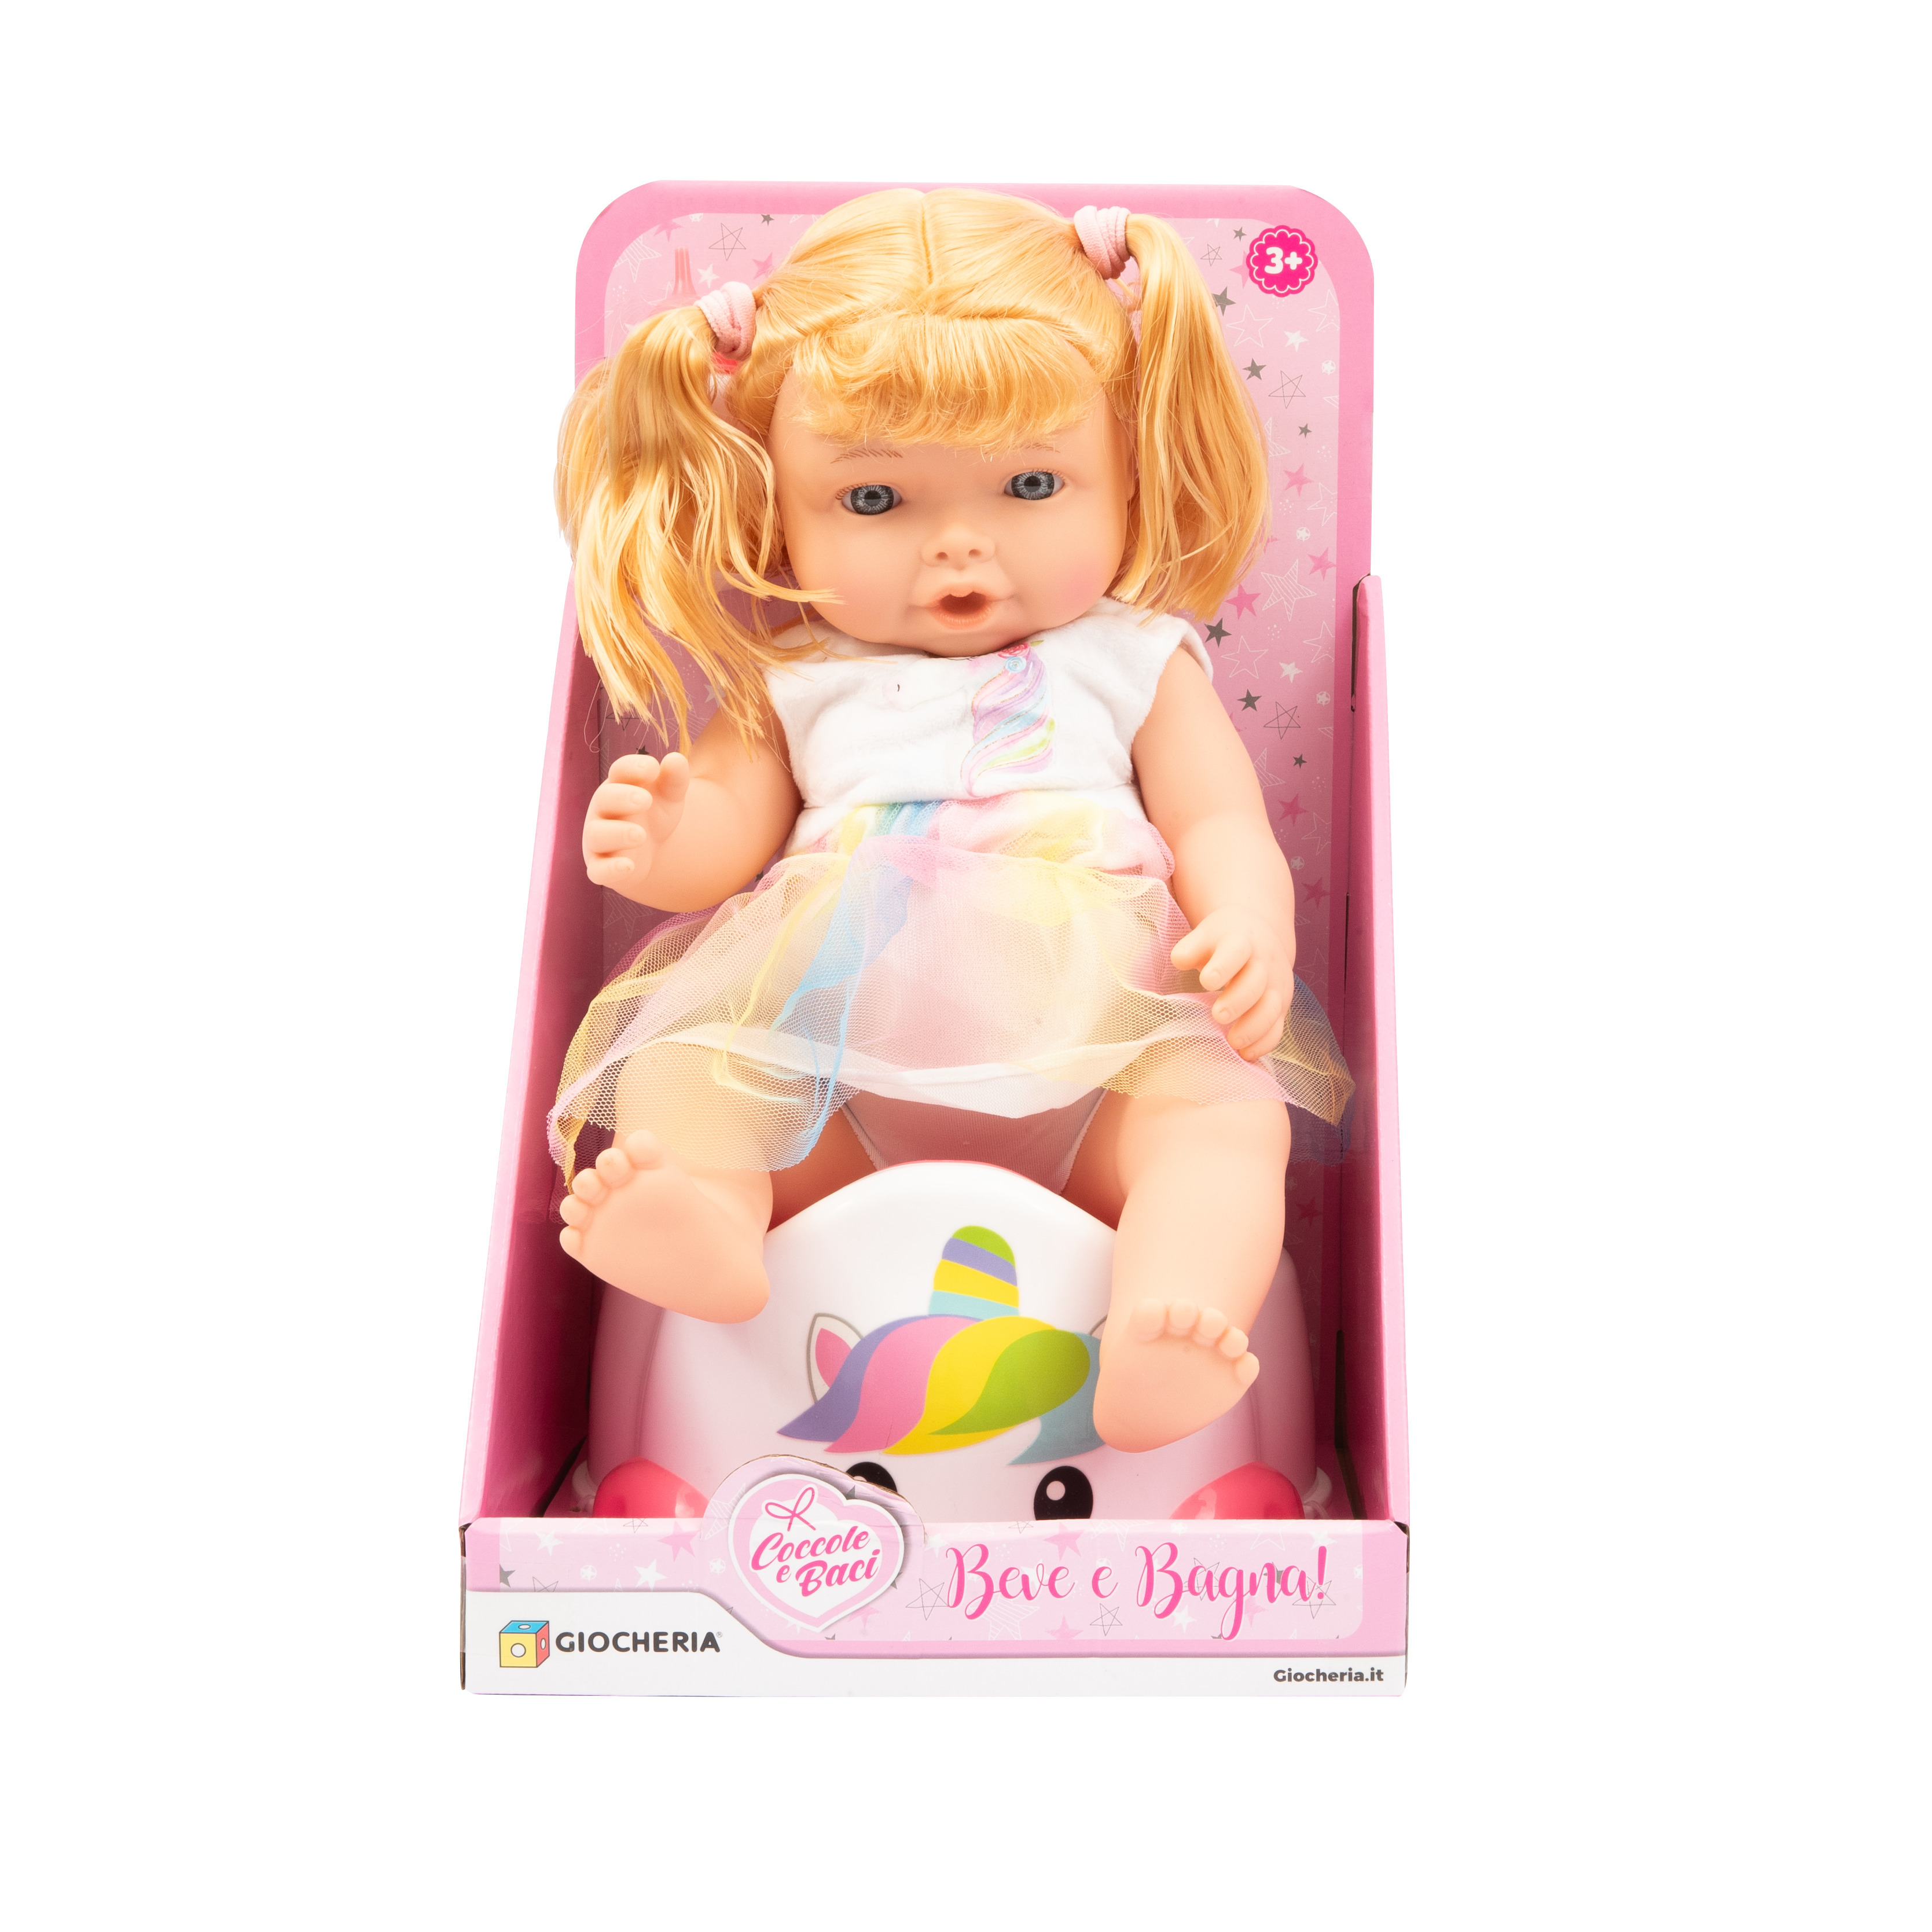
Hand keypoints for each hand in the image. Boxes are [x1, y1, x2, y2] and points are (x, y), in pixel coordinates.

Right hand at [583, 751, 690, 889]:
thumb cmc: (656, 814)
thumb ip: (674, 779)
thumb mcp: (670, 796)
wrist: (652, 850)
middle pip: (605, 798)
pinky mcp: (601, 866)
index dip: (632, 767)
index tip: (652, 767)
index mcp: (619, 785)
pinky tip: (628, 866)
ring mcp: (599, 839)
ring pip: (598, 834)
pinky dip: (610, 869)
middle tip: (645, 799)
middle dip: (622, 797)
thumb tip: (676, 759)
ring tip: (641, 834)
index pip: (620, 771)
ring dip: (618, 833)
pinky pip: (598, 870)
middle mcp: (604, 810)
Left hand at [1172, 906, 1295, 1059]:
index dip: (1223, 966)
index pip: (1236, 951)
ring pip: (1271, 1008)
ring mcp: (1276, 985)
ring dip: (1254, 1027)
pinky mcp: (1281, 1006)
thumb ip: (1191, 948)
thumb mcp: (1206, 935)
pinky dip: (1265, 1043)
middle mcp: (1264, 963)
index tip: (1206, 981)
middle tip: (1218, 1015)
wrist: (1260, 935)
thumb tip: (1179, 960)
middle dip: (1239, 1001)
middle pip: (1257, 982)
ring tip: (1233, 1042)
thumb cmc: (1224, 940)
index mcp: (1241, 942)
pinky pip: (1278, 1027)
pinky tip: (1247, 1054)